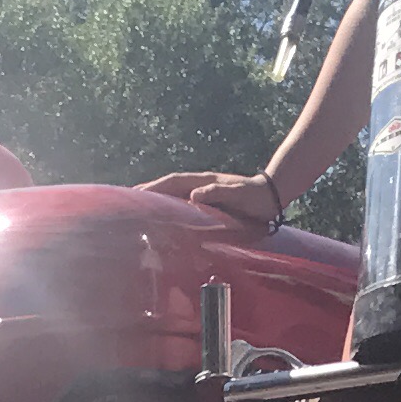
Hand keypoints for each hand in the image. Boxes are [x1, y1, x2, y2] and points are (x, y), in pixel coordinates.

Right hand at [143, 168, 278, 225]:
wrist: (271, 197)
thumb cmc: (255, 196)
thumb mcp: (238, 194)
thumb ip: (217, 192)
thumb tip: (193, 195)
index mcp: (204, 181)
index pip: (172, 182)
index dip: (154, 187)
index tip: (136, 193)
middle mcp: (200, 185)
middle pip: (169, 187)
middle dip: (150, 192)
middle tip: (129, 201)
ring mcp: (203, 193)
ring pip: (175, 195)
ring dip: (158, 201)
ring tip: (141, 211)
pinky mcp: (208, 203)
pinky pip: (184, 204)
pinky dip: (171, 209)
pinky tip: (166, 219)